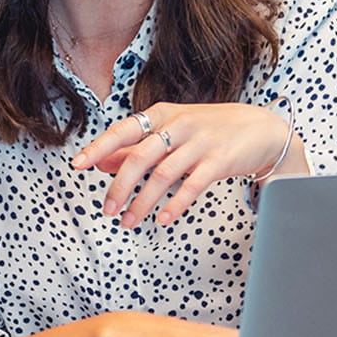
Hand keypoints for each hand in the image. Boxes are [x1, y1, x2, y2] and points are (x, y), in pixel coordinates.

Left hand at [72, 102, 294, 226]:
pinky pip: (192, 185)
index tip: (77, 165)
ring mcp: (200, 142)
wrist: (259, 129)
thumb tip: (101, 162)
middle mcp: (178, 125)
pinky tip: (163, 219)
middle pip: (139, 157)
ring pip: (163, 174)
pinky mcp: (219, 160)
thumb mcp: (169, 132)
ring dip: (142, 202)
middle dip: (119, 187)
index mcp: (161, 114)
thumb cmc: (208, 130)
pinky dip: (175, 204)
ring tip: (129, 222)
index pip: (122, 131)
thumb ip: (136, 147)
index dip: (98, 148)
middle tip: (108, 209)